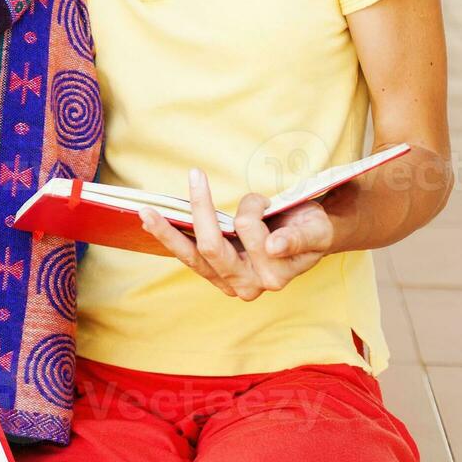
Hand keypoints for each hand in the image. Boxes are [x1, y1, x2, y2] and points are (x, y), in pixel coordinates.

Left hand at [138, 169, 333, 301]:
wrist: (309, 237)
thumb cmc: (311, 229)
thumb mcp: (314, 231)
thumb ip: (297, 240)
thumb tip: (275, 247)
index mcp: (272, 277)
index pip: (248, 237)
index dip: (251, 213)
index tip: (261, 200)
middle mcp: (246, 285)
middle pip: (211, 247)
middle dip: (201, 209)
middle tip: (194, 175)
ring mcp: (225, 281)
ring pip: (191, 256)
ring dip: (167, 231)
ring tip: (146, 211)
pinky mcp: (211, 272)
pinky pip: (186, 256)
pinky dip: (168, 238)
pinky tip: (149, 223)